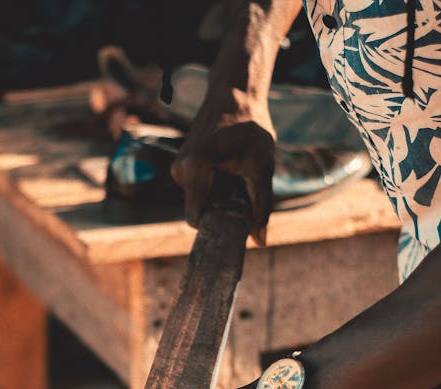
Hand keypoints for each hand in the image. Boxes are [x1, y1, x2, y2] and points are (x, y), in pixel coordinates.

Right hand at [171, 97, 274, 242]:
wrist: (235, 94)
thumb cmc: (250, 125)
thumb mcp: (262, 167)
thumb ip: (261, 206)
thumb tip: (260, 241)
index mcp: (195, 168)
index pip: (196, 218)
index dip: (215, 227)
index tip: (235, 226)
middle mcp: (180, 169)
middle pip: (199, 211)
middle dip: (220, 210)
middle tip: (243, 193)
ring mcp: (178, 167)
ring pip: (199, 202)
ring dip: (218, 197)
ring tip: (236, 175)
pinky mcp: (181, 166)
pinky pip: (197, 191)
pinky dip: (213, 188)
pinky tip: (227, 170)